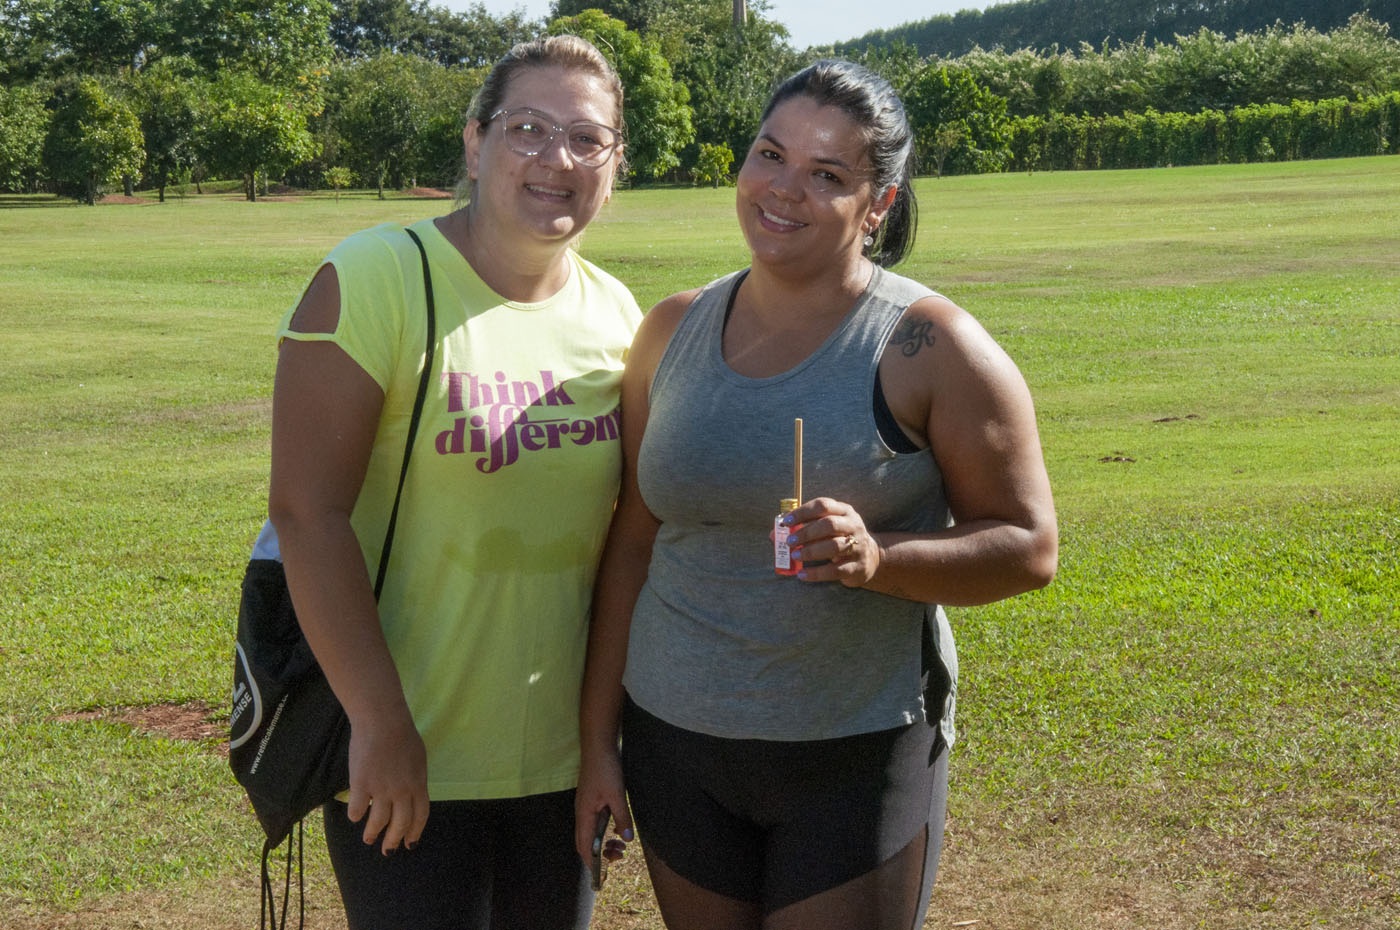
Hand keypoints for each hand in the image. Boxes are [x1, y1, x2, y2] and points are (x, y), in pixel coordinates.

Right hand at [345, 707, 428, 853]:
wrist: (383, 721)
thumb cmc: (402, 735)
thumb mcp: (418, 759)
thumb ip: (415, 779)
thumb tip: (411, 795)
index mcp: (418, 784)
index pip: (420, 816)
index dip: (414, 833)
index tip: (410, 844)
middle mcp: (402, 792)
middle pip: (400, 824)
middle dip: (393, 841)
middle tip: (388, 851)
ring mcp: (381, 789)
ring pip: (378, 822)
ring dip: (372, 833)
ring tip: (368, 839)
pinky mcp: (361, 785)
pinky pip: (357, 809)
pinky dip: (356, 815)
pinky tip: (355, 816)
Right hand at [574, 746, 633, 865]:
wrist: (598, 746)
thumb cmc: (605, 769)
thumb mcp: (617, 795)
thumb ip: (622, 817)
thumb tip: (627, 839)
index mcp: (585, 815)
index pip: (585, 847)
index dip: (593, 863)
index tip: (603, 874)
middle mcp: (581, 813)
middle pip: (586, 843)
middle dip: (600, 855)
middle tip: (619, 857)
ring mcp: (585, 807)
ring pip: (591, 833)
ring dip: (603, 843)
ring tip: (621, 846)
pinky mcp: (591, 800)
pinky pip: (594, 823)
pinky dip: (604, 831)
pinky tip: (617, 828)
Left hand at [784, 497, 881, 586]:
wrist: (871, 557)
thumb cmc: (840, 538)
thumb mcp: (826, 528)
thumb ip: (802, 528)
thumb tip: (774, 535)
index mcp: (844, 511)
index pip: (823, 505)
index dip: (802, 512)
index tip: (785, 521)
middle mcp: (853, 526)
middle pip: (829, 525)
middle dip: (806, 533)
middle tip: (789, 541)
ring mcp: (858, 546)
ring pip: (834, 546)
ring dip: (811, 551)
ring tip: (795, 555)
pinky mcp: (857, 567)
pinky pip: (835, 570)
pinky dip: (816, 573)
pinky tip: (802, 574)